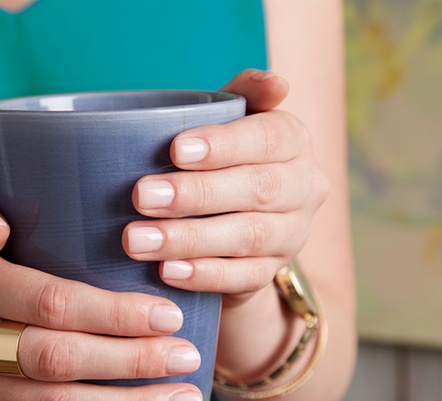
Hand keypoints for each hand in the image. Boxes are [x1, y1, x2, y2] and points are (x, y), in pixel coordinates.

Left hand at [123, 69, 328, 304]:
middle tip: (141, 196)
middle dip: (196, 194)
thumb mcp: (225, 120)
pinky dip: (203, 275)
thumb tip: (275, 82)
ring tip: (138, 240)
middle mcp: (303, 188)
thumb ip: (240, 94)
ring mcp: (292, 235)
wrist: (230, 218)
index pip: (268, 138)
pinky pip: (243, 278)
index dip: (224, 144)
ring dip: (189, 238)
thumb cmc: (218, 157)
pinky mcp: (271, 273)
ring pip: (248, 236)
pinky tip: (166, 271)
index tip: (175, 151)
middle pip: (258, 189)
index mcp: (294, 141)